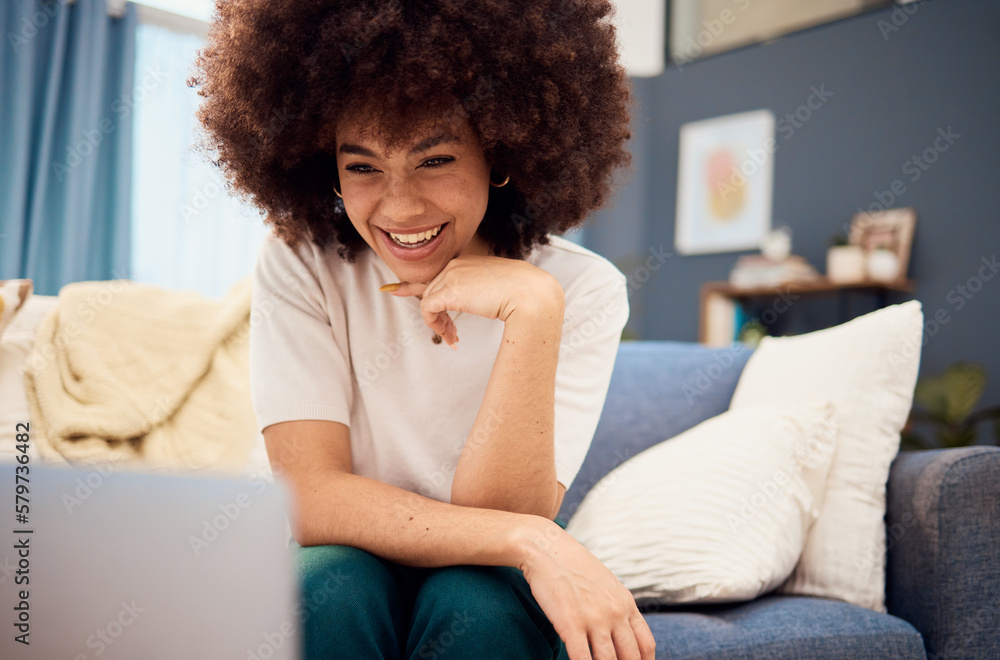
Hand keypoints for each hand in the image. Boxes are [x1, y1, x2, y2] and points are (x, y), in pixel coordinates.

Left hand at [382, 255, 563, 348]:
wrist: (531, 295)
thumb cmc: (525, 294)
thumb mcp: (501, 288)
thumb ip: (483, 291)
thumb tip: (477, 301)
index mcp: (470, 261)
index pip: (438, 273)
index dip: (413, 284)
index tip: (394, 289)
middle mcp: (457, 264)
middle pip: (431, 290)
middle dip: (437, 315)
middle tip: (450, 336)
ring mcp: (451, 275)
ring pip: (428, 301)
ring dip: (439, 325)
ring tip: (454, 339)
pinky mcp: (448, 291)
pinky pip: (428, 309)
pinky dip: (435, 325)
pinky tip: (451, 336)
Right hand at [517, 518, 655, 659]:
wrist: (547, 549)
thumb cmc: (573, 566)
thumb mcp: (606, 584)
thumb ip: (617, 607)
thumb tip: (621, 632)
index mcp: (626, 603)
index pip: (646, 645)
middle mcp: (615, 612)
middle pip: (630, 658)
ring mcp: (595, 619)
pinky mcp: (571, 624)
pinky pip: (582, 659)